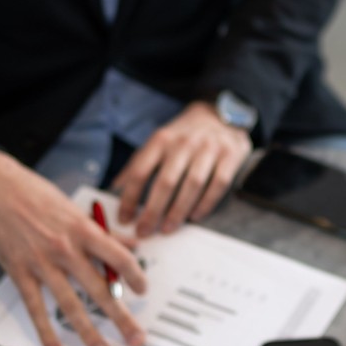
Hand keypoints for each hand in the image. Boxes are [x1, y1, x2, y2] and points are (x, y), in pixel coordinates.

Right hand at [0, 152, 146, 345]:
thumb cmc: (37, 196)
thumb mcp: (75, 209)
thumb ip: (104, 232)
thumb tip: (133, 246)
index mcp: (83, 229)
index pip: (119, 257)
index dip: (135, 277)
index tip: (143, 292)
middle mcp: (66, 248)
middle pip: (99, 289)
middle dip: (120, 317)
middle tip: (135, 338)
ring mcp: (42, 262)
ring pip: (70, 304)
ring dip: (88, 331)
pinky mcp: (20, 272)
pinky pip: (36, 308)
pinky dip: (46, 332)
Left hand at [112, 100, 251, 236]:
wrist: (219, 114)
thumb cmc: (182, 135)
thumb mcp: (157, 142)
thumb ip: (138, 164)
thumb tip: (115, 188)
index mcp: (161, 139)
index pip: (140, 171)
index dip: (130, 197)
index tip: (124, 218)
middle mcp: (183, 143)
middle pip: (166, 181)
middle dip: (153, 210)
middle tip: (144, 231)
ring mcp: (208, 148)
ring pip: (192, 184)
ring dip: (178, 211)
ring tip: (167, 228)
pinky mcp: (230, 155)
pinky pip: (218, 184)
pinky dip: (206, 203)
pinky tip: (195, 216)